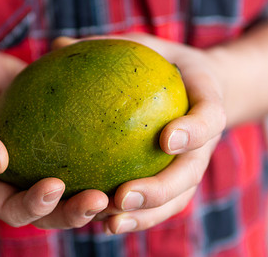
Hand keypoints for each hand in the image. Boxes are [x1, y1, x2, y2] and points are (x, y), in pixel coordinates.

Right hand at [0, 44, 108, 228]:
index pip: (11, 207)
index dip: (33, 206)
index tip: (55, 186)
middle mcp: (16, 180)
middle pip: (49, 210)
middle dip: (74, 211)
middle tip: (103, 199)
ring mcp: (38, 164)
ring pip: (71, 190)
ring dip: (96, 195)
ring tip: (122, 188)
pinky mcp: (57, 145)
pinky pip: (81, 156)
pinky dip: (101, 160)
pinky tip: (125, 148)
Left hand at [53, 34, 225, 233]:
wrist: (192, 87)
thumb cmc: (163, 64)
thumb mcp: (142, 45)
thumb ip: (108, 46)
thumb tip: (57, 44)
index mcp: (206, 101)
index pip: (211, 117)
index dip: (194, 131)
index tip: (166, 138)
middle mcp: (202, 141)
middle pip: (191, 172)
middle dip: (160, 189)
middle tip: (125, 195)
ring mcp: (190, 164)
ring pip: (177, 198)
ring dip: (147, 214)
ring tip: (112, 221)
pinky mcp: (175, 179)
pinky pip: (160, 204)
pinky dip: (138, 216)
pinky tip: (105, 222)